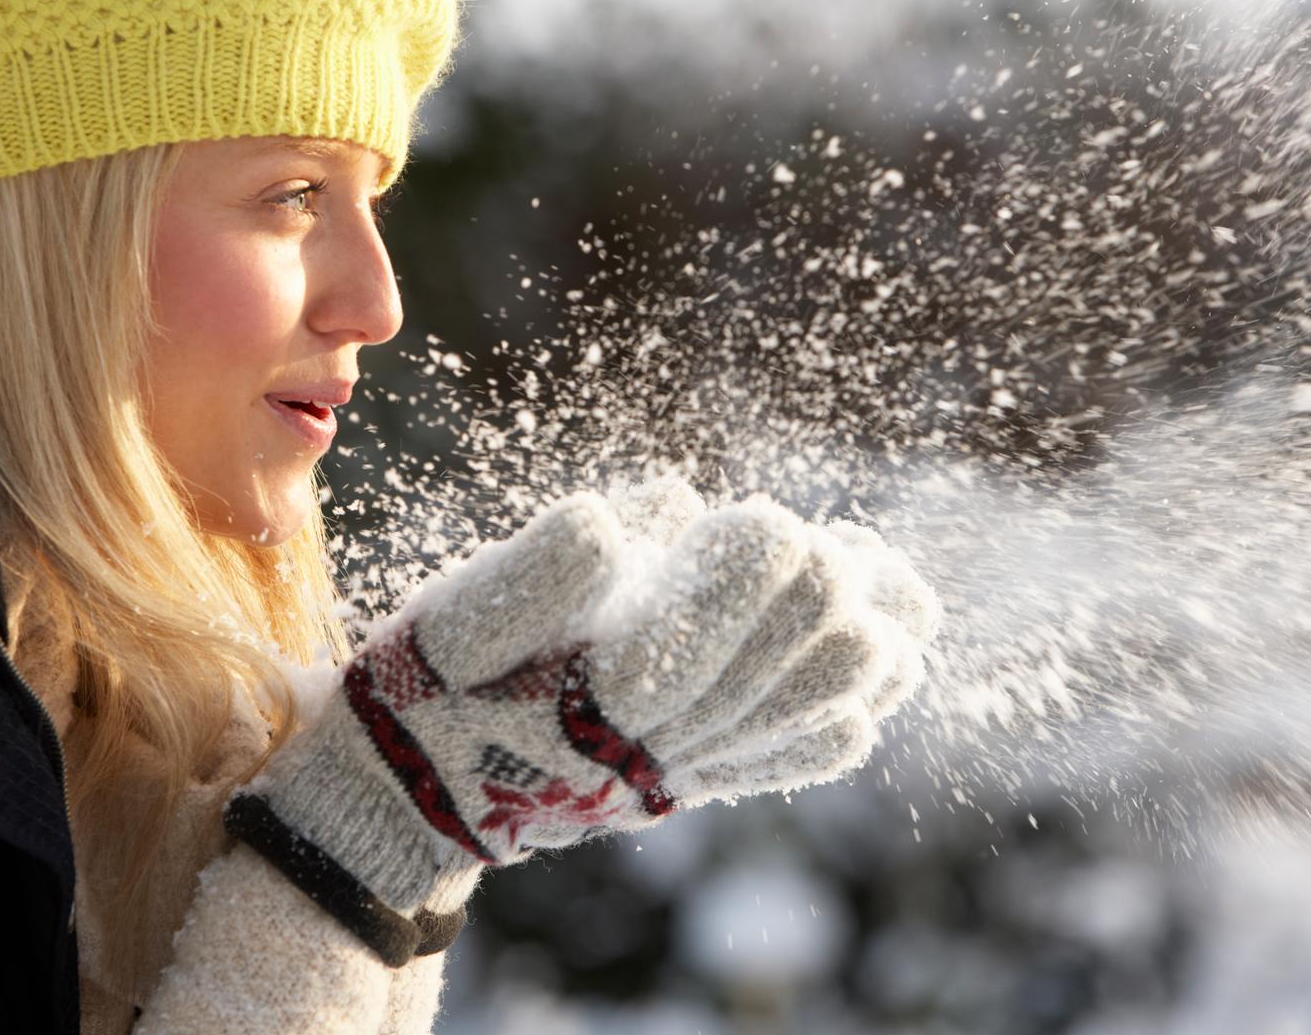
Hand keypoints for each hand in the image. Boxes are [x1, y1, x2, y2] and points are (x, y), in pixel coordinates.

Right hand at [227, 488, 938, 961]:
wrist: (416, 791)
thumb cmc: (433, 684)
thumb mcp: (457, 615)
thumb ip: (535, 571)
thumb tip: (623, 519)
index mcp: (591, 700)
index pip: (691, 647)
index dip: (742, 583)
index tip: (772, 520)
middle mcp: (648, 747)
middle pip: (760, 682)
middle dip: (813, 608)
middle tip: (839, 549)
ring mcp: (676, 770)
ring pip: (788, 724)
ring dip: (854, 661)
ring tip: (895, 599)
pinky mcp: (684, 783)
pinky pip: (779, 763)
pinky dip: (834, 723)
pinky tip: (877, 682)